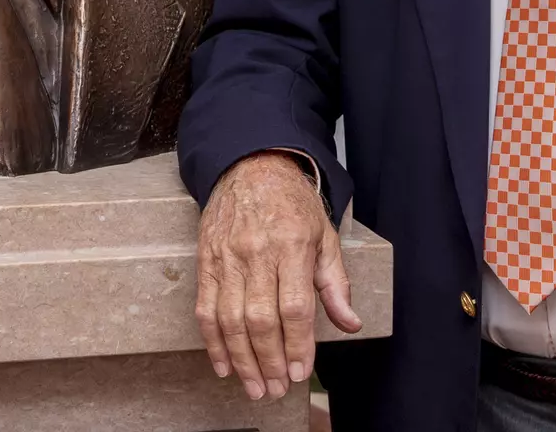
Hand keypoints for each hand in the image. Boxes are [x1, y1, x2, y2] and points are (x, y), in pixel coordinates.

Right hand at [195, 152, 361, 401]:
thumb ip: (335, 282)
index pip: (295, 306)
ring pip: (230, 319)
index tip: (300, 372)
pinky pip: (205, 307)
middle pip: (260, 319)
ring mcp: (226, 256)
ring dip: (242, 359)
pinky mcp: (206, 259)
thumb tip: (350, 323)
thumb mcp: (324, 234)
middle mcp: (256, 252)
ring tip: (254, 387)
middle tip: (276, 390)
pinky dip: (213, 341)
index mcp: (291, 245)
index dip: (298, 345)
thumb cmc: (292, 202)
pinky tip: (224, 365)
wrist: (250, 165)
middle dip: (269, 361)